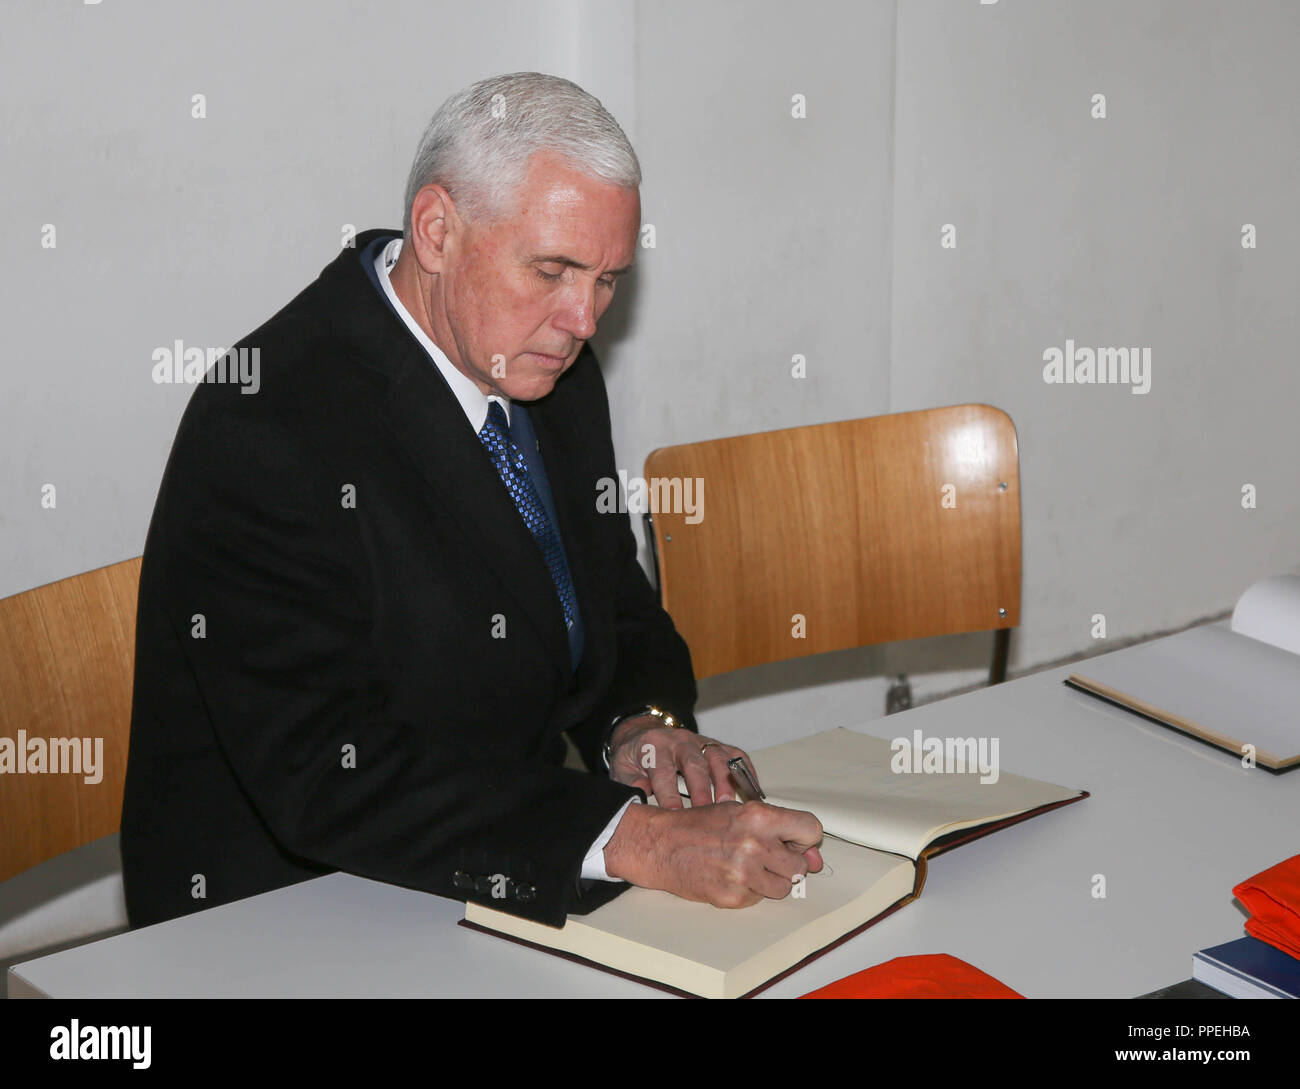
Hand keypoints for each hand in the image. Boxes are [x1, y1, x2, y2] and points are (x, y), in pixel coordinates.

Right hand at [603, 799, 824, 907]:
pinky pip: (760, 898)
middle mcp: (754, 844)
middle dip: (788, 863)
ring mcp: (744, 873)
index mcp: (759, 816)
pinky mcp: (733, 896)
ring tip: (747, 865)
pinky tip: (731, 875)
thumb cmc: (699, 825)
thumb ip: (778, 830)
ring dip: (771, 879)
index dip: (806, 839)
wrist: (661, 844)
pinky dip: (751, 890)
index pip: (811, 829)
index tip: (797, 842)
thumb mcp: (739, 812)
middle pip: (800, 865)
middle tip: (766, 855)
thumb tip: (813, 858)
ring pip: (784, 887)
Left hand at [606, 716, 758, 807]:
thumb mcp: (622, 769)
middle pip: (694, 764)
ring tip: (730, 807)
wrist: (644, 736)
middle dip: (702, 791)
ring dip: (726, 783)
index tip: (674, 816)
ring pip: (718, 758)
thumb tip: (638, 800)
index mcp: (654, 747)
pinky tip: (753, 793)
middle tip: (708, 815)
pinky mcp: (717, 745)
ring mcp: (701, 741)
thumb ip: (629, 784)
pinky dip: (746, 773)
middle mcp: (680, 741)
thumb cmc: (636, 758)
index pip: (663, 772)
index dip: (669, 794)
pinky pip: (736, 756)